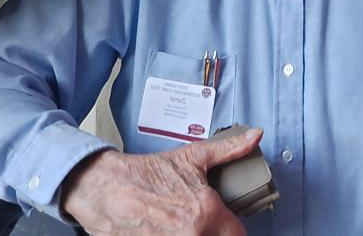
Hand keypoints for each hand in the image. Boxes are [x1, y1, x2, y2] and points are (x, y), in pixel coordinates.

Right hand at [60, 128, 261, 234]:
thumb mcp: (192, 157)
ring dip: (197, 235)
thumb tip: (255, 136)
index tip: (226, 224)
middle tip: (202, 222)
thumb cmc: (147, 174)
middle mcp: (192, 234)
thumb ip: (229, 149)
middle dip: (214, 232)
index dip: (233, 228)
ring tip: (182, 224)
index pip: (238, 235)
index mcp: (206, 212)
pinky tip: (169, 230)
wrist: (107, 189)